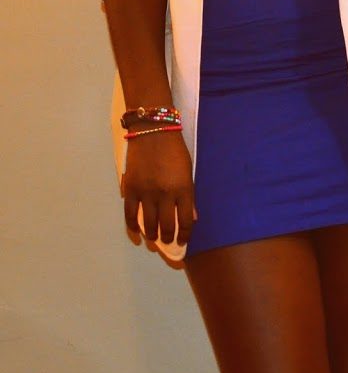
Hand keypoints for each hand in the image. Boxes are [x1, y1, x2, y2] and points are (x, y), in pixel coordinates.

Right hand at [122, 131, 196, 246]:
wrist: (153, 130)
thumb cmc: (174, 150)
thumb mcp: (188, 171)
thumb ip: (189, 196)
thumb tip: (192, 218)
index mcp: (183, 189)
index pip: (186, 220)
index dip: (185, 235)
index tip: (183, 241)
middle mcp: (165, 194)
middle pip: (167, 225)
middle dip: (167, 238)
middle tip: (167, 242)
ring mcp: (146, 192)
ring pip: (149, 224)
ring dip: (152, 235)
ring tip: (153, 239)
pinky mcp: (131, 188)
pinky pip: (130, 214)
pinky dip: (132, 227)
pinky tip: (137, 233)